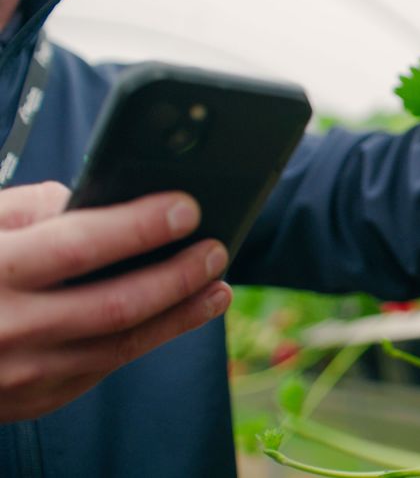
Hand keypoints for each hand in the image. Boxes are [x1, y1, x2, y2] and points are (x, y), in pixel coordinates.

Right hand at [0, 182, 231, 421]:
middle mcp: (9, 328)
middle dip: (179, 274)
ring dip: (179, 315)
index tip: (186, 207)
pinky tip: (171, 319)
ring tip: (216, 288)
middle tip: (216, 250)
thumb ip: (26, 212)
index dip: (140, 225)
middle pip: (118, 302)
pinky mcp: (32, 400)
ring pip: (121, 345)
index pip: (80, 244)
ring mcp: (22, 373)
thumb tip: (86, 202)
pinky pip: (100, 368)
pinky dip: (142, 341)